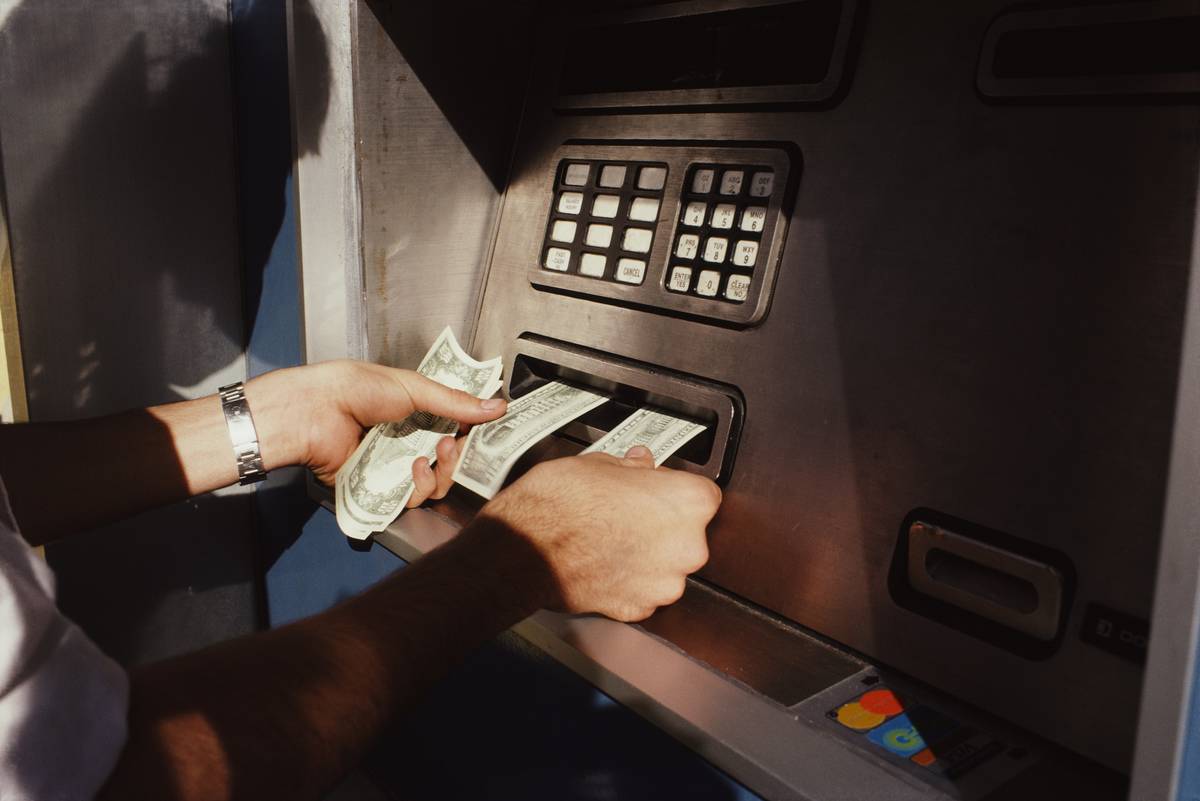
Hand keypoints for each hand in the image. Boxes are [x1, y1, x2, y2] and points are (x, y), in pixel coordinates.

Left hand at [244, 360, 505, 487]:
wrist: (316, 411)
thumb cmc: (357, 389)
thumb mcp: (414, 388)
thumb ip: (457, 402)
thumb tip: (499, 406)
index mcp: (415, 414)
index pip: (454, 430)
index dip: (471, 435)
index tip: (488, 433)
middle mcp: (406, 442)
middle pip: (448, 463)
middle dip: (458, 456)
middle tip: (454, 444)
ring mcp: (393, 468)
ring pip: (434, 486)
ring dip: (442, 473)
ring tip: (434, 456)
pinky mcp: (378, 489)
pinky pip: (410, 500)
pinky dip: (419, 489)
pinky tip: (413, 471)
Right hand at [478, 447, 720, 620]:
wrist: (523, 550)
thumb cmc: (559, 503)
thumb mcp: (599, 464)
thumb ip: (631, 469)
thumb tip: (640, 465)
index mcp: (686, 502)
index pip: (702, 493)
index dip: (674, 489)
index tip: (655, 488)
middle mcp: (687, 546)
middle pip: (688, 532)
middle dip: (662, 523)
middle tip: (628, 511)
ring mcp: (665, 583)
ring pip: (667, 565)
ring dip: (648, 554)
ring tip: (611, 537)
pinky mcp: (639, 608)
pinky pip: (643, 590)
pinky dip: (629, 580)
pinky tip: (604, 562)